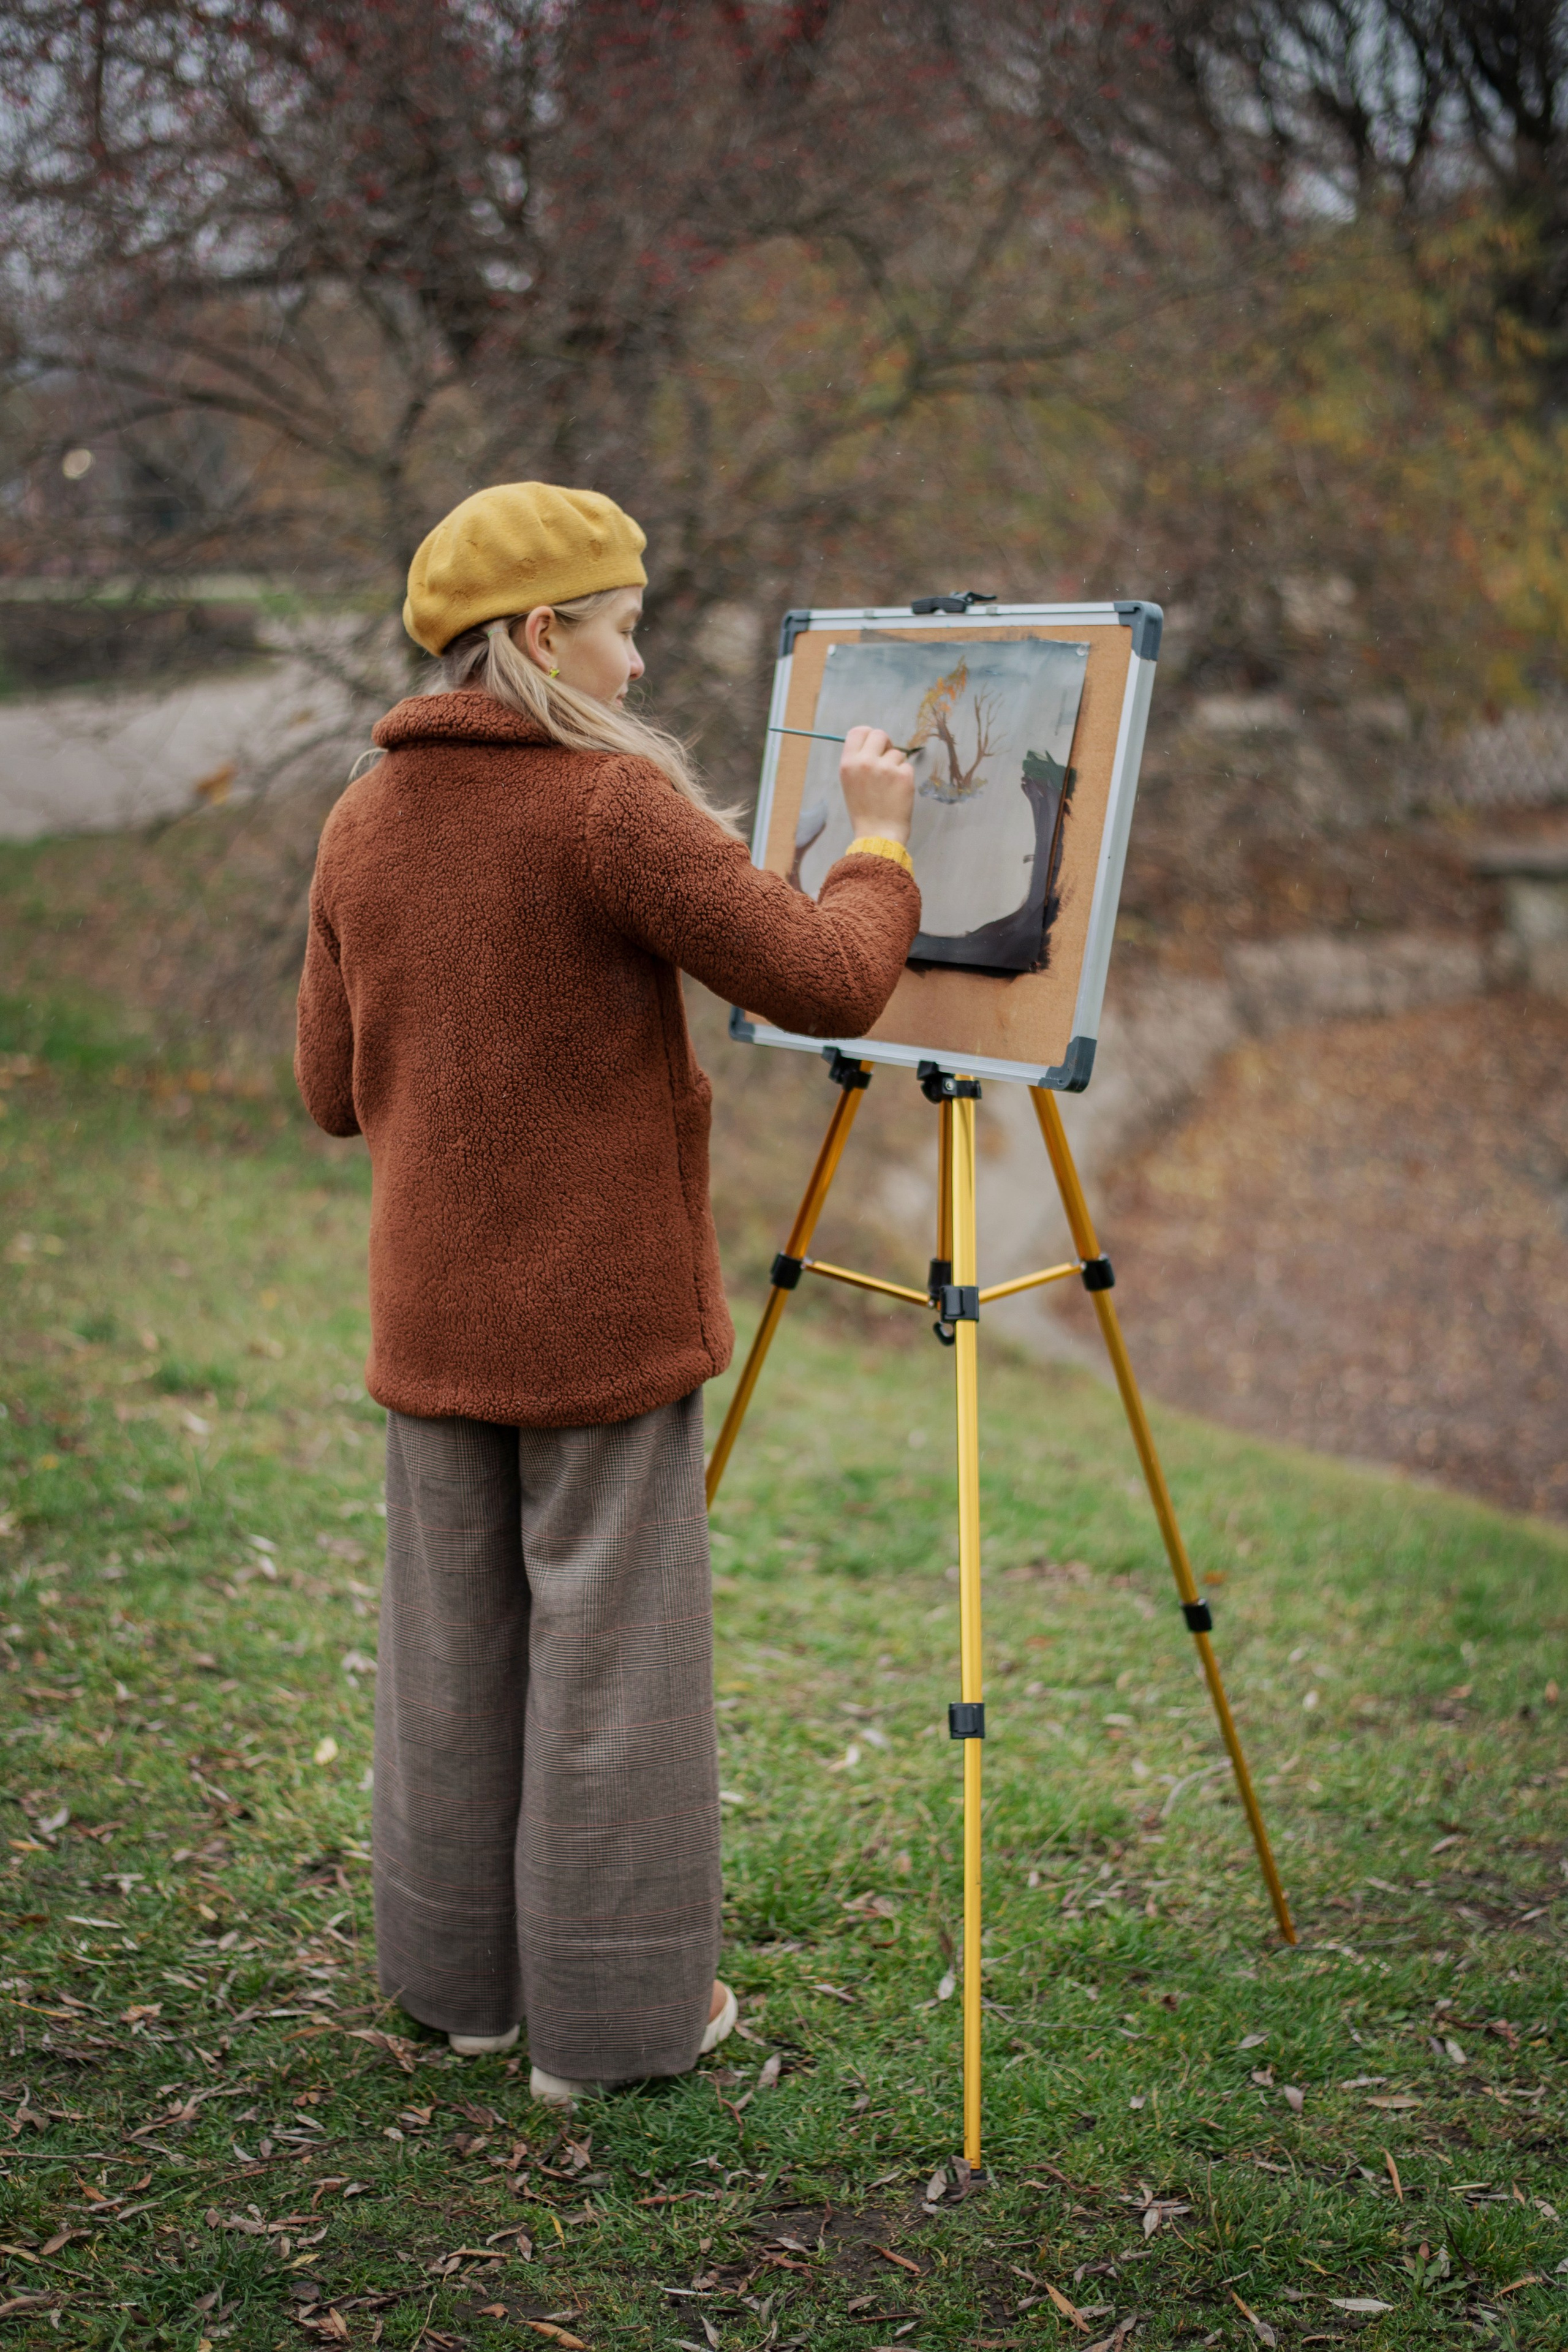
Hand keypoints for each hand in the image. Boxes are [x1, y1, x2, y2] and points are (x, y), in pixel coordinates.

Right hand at [840, 725, 913, 846]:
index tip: (875, 744)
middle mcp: (865, 762)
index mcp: (848, 763)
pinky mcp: (903, 776)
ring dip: (896, 765)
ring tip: (889, 786)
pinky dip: (905, 777)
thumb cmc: (863, 811)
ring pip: (897, 753)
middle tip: (886, 760)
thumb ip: (858, 761)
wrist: (878, 835)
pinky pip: (907, 766)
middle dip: (886, 745)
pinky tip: (898, 792)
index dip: (868, 734)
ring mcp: (885, 768)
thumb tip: (873, 745)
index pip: (858, 731)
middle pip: (880, 734)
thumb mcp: (850, 783)